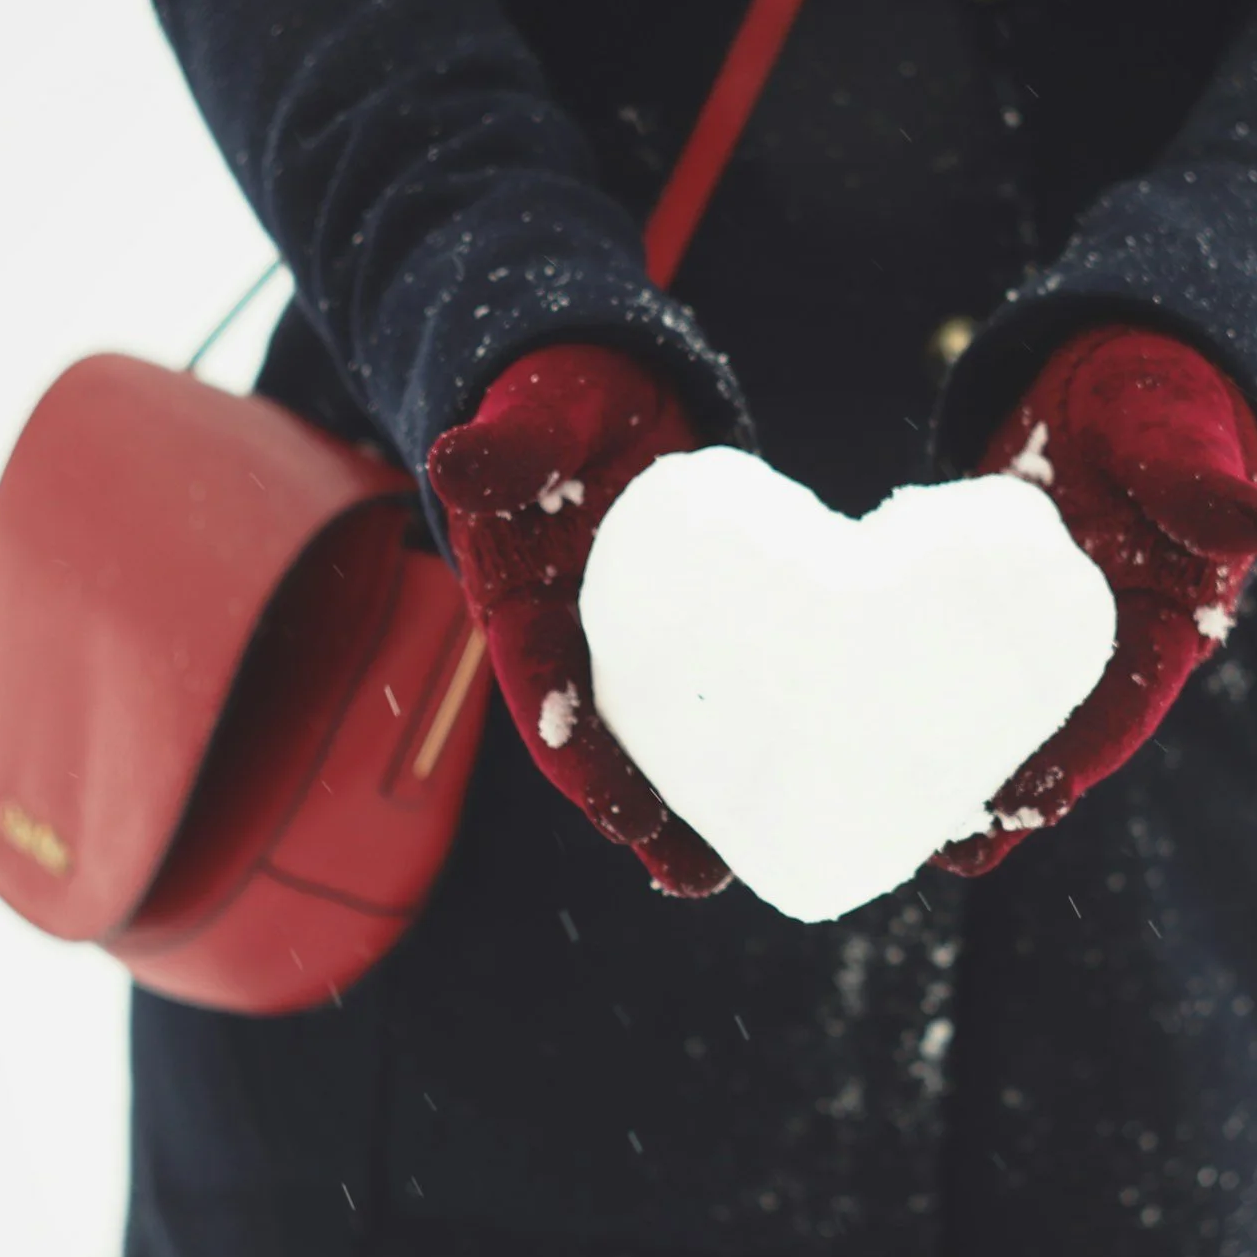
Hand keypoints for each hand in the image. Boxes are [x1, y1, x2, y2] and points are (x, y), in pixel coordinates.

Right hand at [426, 346, 731, 895]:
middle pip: (608, 741)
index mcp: (523, 604)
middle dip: (646, 816)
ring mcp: (639, 635)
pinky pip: (719, 689)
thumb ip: (508, 444)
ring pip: (666, 733)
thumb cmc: (559, 392)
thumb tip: (455, 463)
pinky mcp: (696, 620)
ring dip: (700, 803)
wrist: (605, 376)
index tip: (617, 814)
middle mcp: (577, 637)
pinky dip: (750, 738)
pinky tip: (801, 781)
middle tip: (696, 881)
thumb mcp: (537, 410)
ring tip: (744, 869)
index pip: (544, 693)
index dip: (577, 759)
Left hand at [933, 326, 1256, 875]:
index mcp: (1170, 618)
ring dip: (959, 763)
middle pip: (1058, 734)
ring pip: (1005, 709)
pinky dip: (926, 698)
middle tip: (942, 852)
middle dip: (1006, 796)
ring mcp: (1049, 626)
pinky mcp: (997, 601)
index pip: (1124, 706)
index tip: (1027, 814)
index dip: (1075, 764)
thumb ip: (1201, 478)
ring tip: (896, 823)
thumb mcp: (1180, 428)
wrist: (1122, 361)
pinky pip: (963, 662)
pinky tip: (868, 729)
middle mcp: (1111, 640)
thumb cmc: (1164, 393)